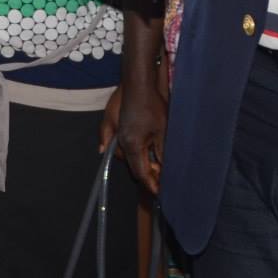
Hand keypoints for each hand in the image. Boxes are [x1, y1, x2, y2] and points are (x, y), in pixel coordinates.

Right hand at [101, 71, 168, 194]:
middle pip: (133, 166)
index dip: (151, 185)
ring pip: (127, 155)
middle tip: (163, 176)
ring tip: (157, 161)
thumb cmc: (152, 106)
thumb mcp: (162, 131)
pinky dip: (131, 151)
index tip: (159, 194)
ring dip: (141, 160)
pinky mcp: (114, 124)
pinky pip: (119, 144)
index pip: (140, 173)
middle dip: (148, 173)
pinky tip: (139, 150)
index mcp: (131, 146)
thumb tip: (163, 170)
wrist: (139, 82)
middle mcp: (119, 142)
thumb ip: (161, 152)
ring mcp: (115, 132)